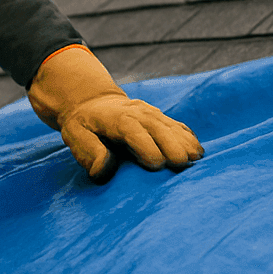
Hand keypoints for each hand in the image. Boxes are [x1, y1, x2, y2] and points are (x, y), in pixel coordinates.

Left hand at [30, 45, 201, 182]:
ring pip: (171, 126)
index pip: (132, 130)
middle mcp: (137, 113)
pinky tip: (198, 151)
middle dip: (171, 145)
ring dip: (184, 141)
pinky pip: (177, 126)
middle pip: (157, 128)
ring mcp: (151, 114)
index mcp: (116, 119)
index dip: (145, 146)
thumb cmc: (83, 125)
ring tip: (196, 158)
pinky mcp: (160, 119)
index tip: (157, 165)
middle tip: (183, 164)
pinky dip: (188, 137)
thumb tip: (103, 170)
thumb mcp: (75, 136)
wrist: (93, 103)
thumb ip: (88, 151)